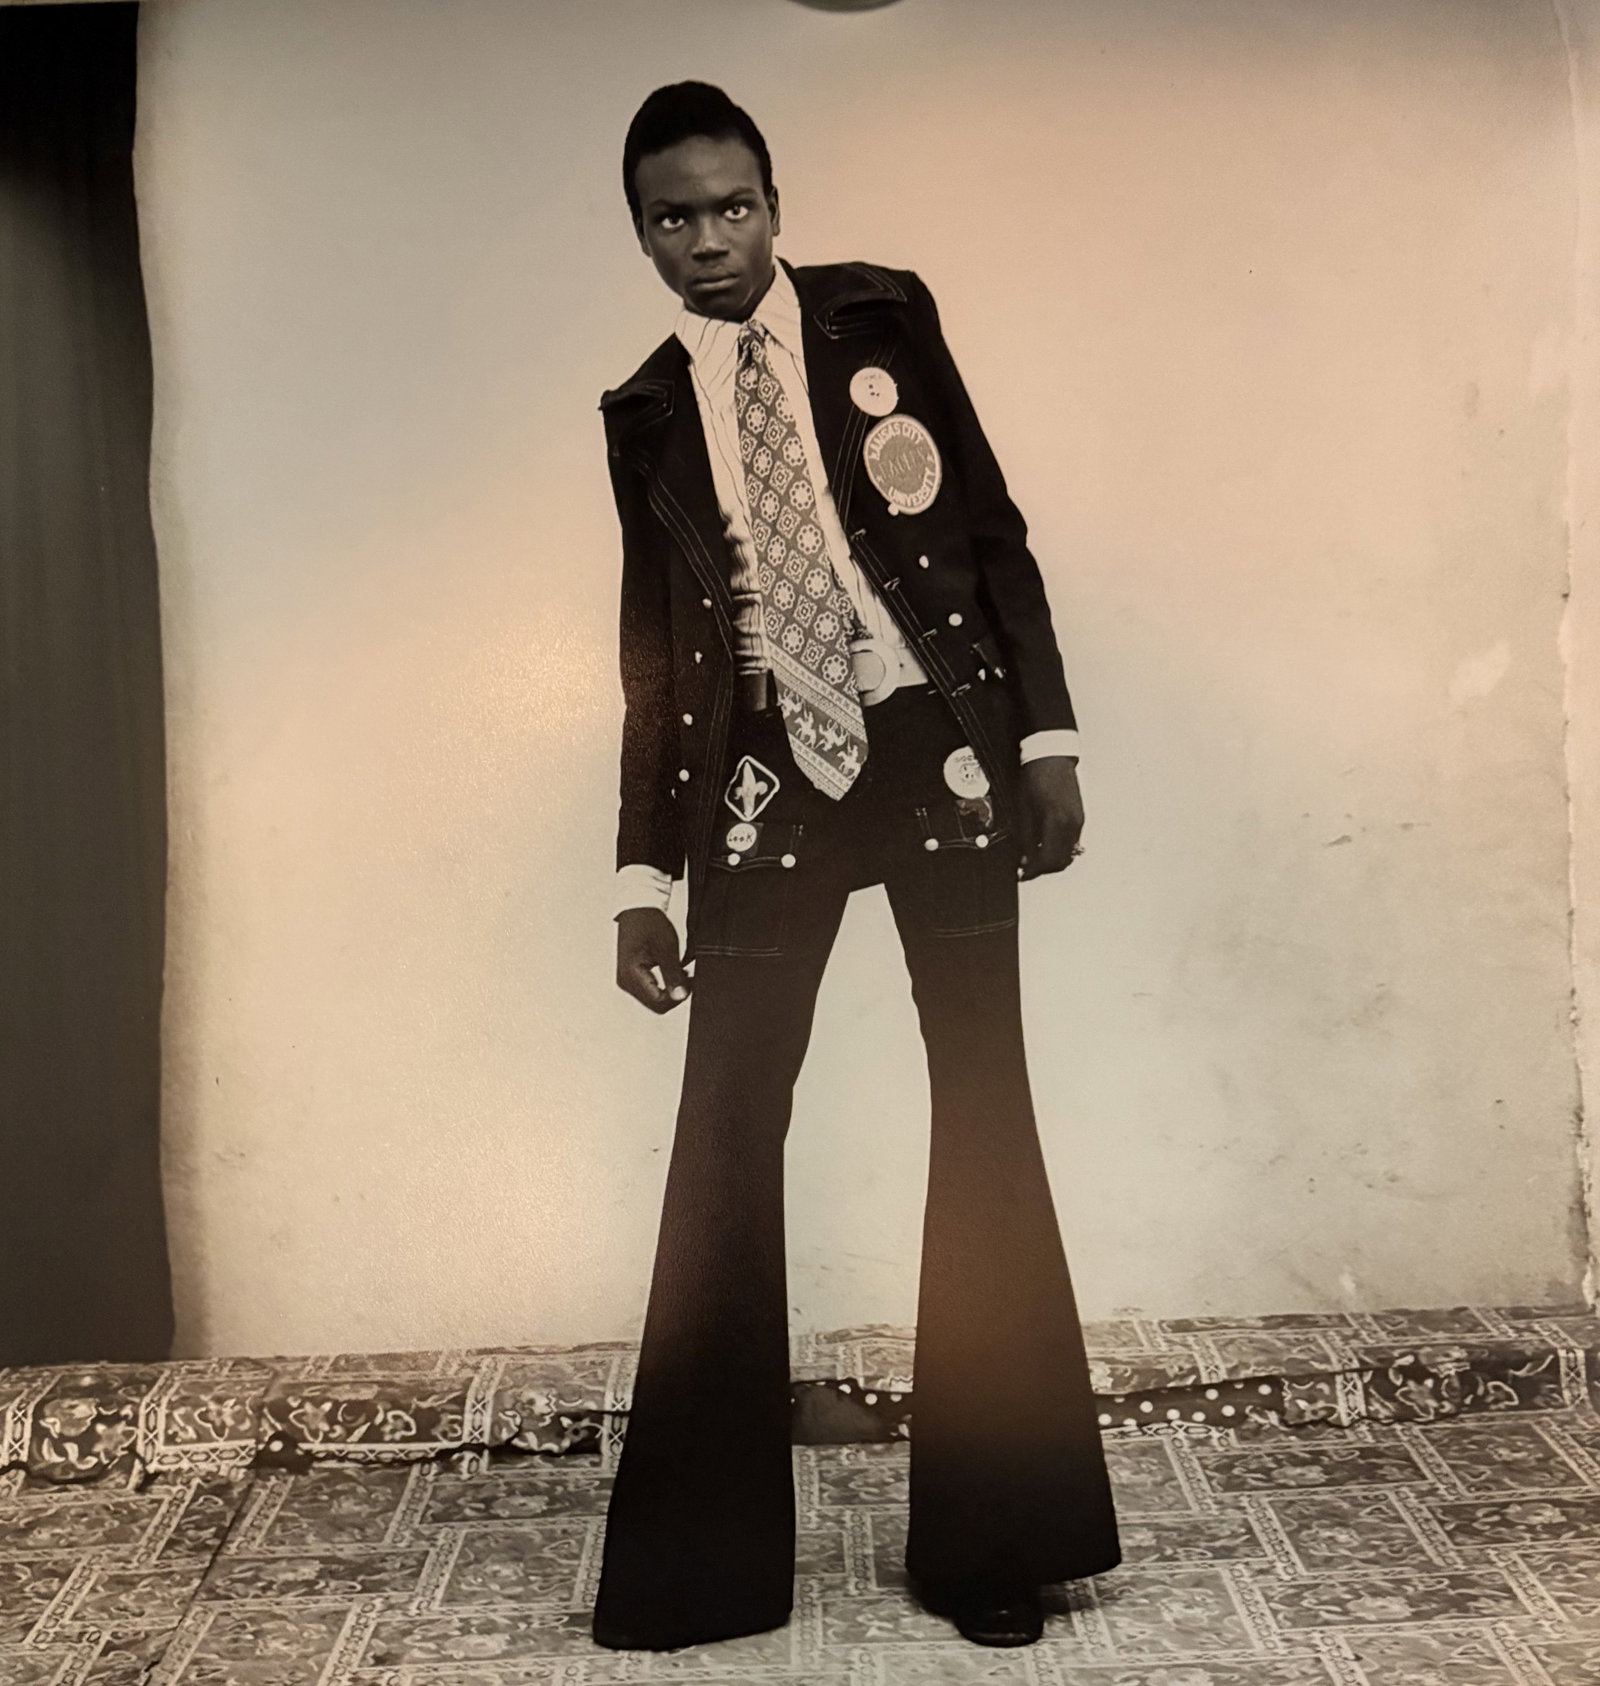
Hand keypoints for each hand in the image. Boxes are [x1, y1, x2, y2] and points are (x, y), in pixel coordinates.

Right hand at [616, 907, 691, 1012]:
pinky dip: (665, 985)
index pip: (659, 1003)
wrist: (638, 909)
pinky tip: (675, 971)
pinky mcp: (632, 977)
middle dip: (676, 993)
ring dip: (671, 989)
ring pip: (654, 998)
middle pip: (656, 1004)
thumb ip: (673, 975)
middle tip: (689, 976)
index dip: (679, 996)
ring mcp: (627, 980)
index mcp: (630, 976)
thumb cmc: (649, 924)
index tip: (691, 980)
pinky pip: (651, 990)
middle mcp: (625, 982)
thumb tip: (680, 997)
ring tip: (683, 971)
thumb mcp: (666, 949)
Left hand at [1018, 756, 1083, 880]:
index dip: (1034, 871)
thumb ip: (1025, 837)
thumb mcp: (1023, 809)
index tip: (1023, 874)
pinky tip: (1044, 845)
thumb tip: (1024, 858)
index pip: (1048, 859)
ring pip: (1068, 853)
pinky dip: (1059, 849)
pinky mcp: (1080, 818)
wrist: (1051, 757)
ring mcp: (1078, 821)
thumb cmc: (1035, 777)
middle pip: (1061, 861)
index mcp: (1057, 821)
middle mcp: (1072, 824)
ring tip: (1034, 857)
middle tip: (1027, 869)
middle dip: (1043, 869)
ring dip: (1052, 860)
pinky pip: (1071, 842)